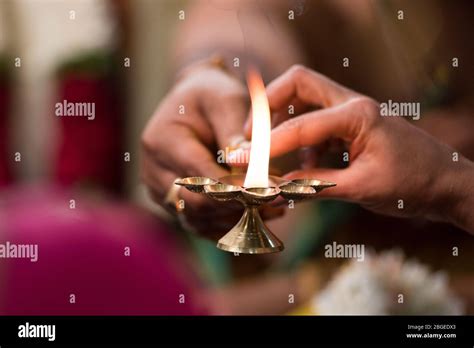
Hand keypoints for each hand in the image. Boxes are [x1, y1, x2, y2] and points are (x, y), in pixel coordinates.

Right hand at [141, 64, 282, 237]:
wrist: (194, 103)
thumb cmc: (211, 95)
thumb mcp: (225, 102)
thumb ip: (235, 134)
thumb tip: (249, 170)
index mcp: (162, 141)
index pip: (200, 175)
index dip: (235, 187)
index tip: (269, 191)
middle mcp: (154, 171)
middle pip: (197, 203)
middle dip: (239, 206)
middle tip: (277, 204)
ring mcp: (159, 191)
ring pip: (200, 219)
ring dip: (237, 219)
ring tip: (274, 210)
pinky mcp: (172, 204)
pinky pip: (200, 224)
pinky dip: (228, 224)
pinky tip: (258, 216)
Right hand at [247, 65, 464, 220]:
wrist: (448, 183)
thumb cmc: (414, 184)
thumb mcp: (361, 189)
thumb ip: (314, 186)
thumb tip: (274, 189)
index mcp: (357, 114)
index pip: (299, 126)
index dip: (265, 146)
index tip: (241, 159)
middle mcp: (352, 104)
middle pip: (298, 83)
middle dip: (268, 104)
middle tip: (250, 133)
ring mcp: (352, 112)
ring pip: (304, 98)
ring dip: (283, 120)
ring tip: (271, 151)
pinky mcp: (352, 125)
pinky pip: (315, 121)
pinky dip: (301, 140)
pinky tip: (305, 166)